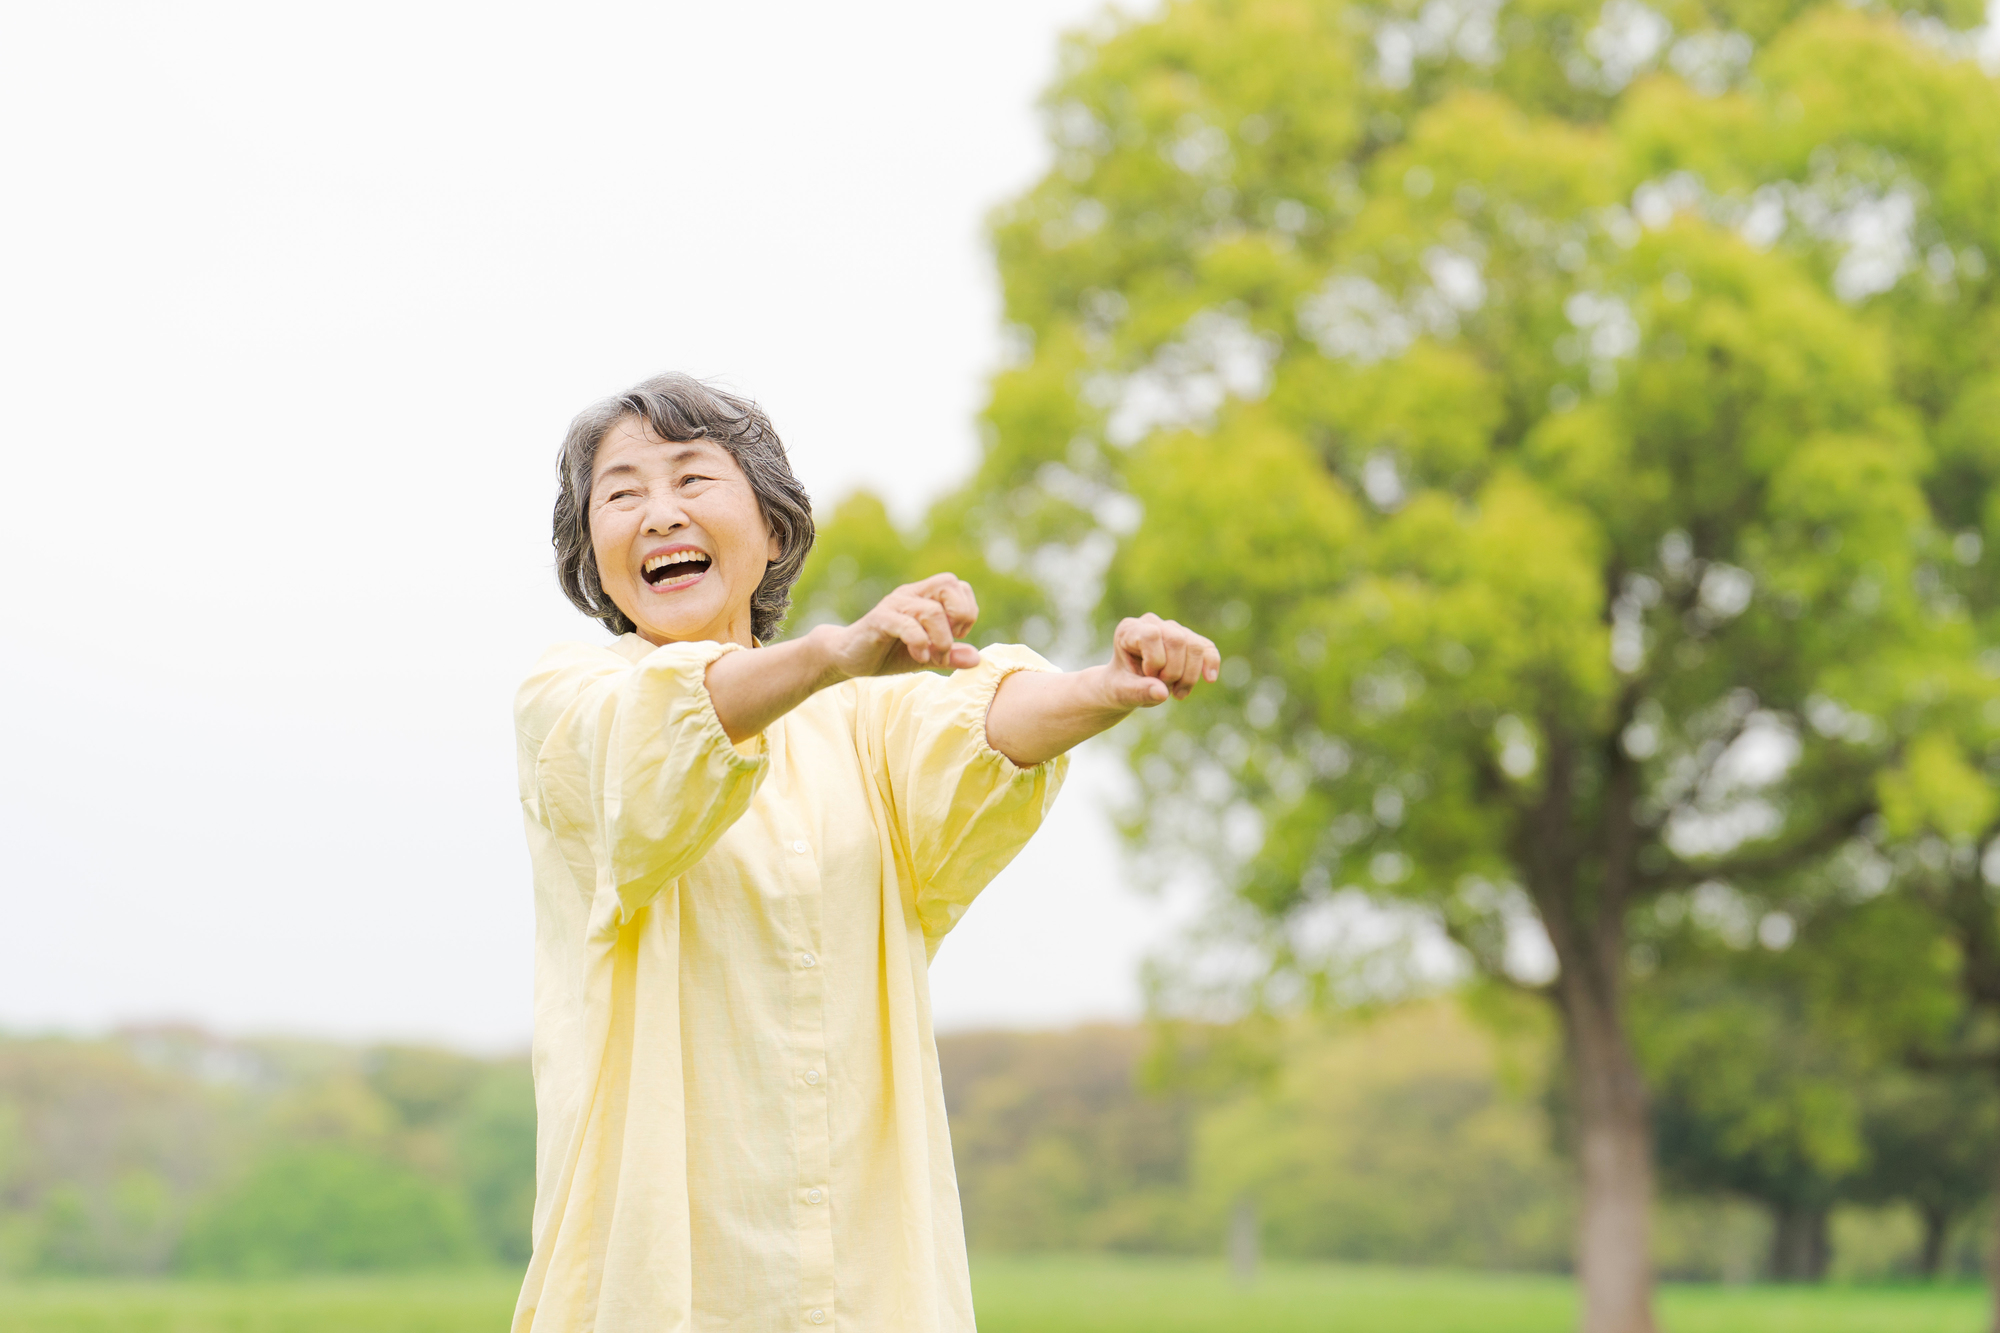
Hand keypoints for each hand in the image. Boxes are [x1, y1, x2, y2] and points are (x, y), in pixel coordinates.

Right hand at [817, 573, 982, 679]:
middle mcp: (911, 594)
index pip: (958, 586)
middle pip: (948, 583)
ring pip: (931, 610)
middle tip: (948, 642)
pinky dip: (919, 643)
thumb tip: (977, 658)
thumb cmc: (888, 653)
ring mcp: (894, 605)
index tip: (956, 636)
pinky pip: (906, 625)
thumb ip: (949, 656)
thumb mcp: (925, 656)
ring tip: (934, 658)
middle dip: (959, 615)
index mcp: (924, 597)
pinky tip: (919, 656)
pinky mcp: (879, 620)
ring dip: (941, 639)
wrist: (847, 657)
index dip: (966, 611)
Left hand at [1102, 613, 1219, 708]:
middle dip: (1175, 671)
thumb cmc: (1121, 687)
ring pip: (1195, 646)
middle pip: (1178, 640)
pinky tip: (1209, 679)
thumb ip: (1139, 692)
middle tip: (1163, 688)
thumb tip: (1163, 693)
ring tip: (1177, 693)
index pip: (1152, 635)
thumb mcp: (1122, 694)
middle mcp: (1151, 623)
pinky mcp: (1188, 640)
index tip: (1147, 676)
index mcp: (1129, 630)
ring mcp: (1172, 629)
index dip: (1155, 660)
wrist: (1127, 688)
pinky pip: (1207, 648)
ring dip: (1189, 676)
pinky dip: (1211, 664)